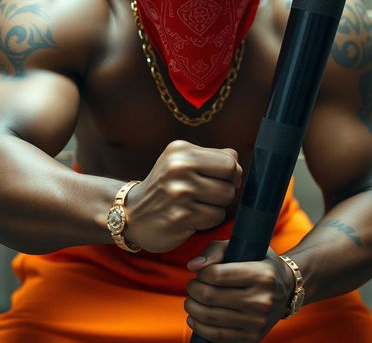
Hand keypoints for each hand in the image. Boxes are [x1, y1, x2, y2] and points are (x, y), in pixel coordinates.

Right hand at [124, 140, 241, 252]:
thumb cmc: (165, 186)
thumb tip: (238, 164)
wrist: (132, 214)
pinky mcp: (182, 216)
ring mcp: (180, 192)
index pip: (229, 158)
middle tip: (205, 194)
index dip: (230, 172)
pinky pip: (215, 217)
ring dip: (216, 206)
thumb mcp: (181, 161)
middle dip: (225, 189)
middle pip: (231, 178)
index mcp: (181, 150)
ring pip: (226, 198)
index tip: (217, 179)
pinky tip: (189, 217)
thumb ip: (211, 158)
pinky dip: (207, 220)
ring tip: (195, 205)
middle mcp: (179, 167)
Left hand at [184, 240, 295, 342]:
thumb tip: (192, 266)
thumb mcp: (243, 247)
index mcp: (261, 274)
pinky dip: (200, 327)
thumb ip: (215, 251)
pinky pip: (218, 336)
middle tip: (192, 286)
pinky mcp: (254, 337)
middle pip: (211, 296)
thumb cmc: (259, 262)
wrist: (287, 288)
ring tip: (191, 300)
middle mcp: (262, 300)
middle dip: (194, 290)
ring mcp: (258, 322)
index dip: (201, 274)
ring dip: (193, 308)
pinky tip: (194, 318)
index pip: (217, 275)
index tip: (200, 273)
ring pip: (211, 317)